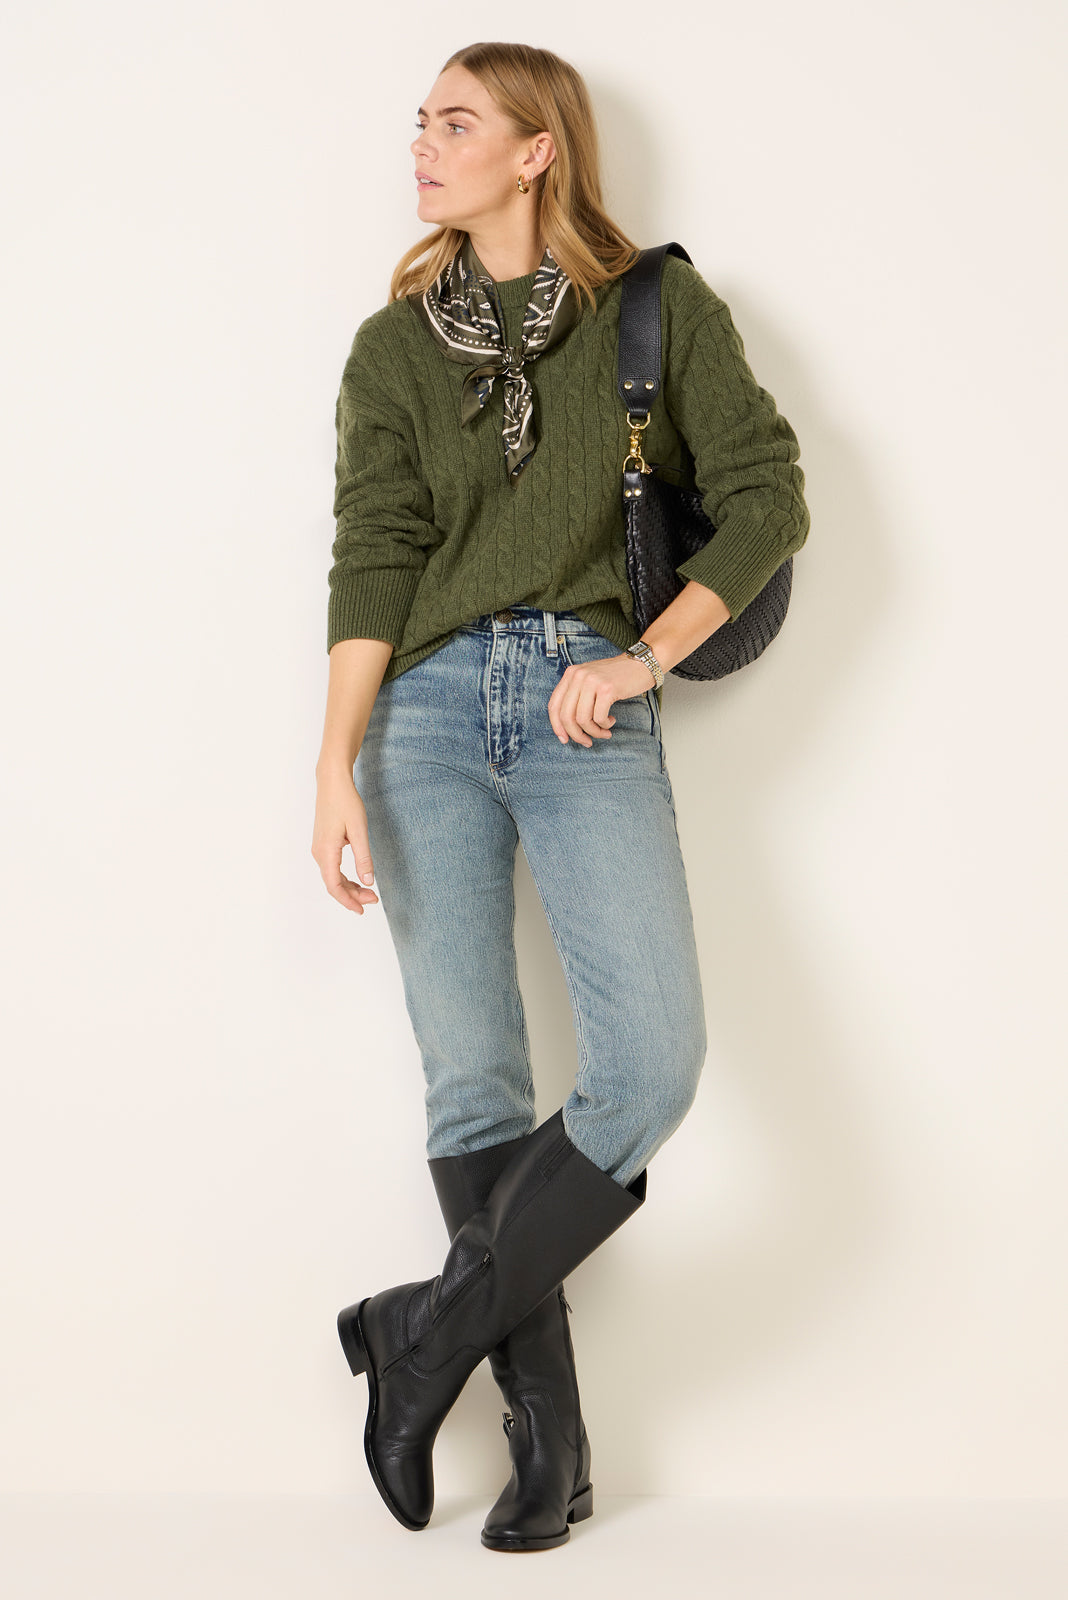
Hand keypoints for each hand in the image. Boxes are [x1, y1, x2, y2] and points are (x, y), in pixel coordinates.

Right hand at [311, 768, 380, 913]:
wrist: (332, 782)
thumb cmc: (345, 802)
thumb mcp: (359, 831)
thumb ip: (364, 858)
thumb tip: (368, 882)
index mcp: (326, 852)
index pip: (334, 886)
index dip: (348, 901)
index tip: (362, 909)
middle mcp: (319, 853)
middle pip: (333, 884)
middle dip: (353, 895)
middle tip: (374, 899)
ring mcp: (319, 849)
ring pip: (333, 877)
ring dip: (350, 887)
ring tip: (369, 891)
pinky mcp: (323, 844)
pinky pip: (332, 868)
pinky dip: (345, 877)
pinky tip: (358, 878)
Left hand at [547, 653, 656, 746]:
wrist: (641, 664)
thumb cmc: (615, 677)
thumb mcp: (589, 680)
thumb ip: (576, 697)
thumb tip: (566, 727)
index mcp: (570, 674)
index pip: (554, 705)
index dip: (557, 726)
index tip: (564, 739)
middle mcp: (578, 676)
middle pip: (566, 716)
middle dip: (576, 734)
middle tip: (587, 742)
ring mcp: (592, 681)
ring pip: (583, 720)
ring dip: (594, 732)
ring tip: (604, 732)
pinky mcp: (607, 689)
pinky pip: (599, 717)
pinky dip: (605, 725)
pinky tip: (611, 721)